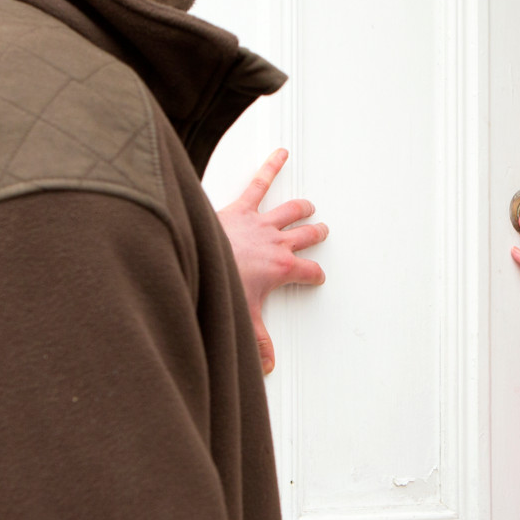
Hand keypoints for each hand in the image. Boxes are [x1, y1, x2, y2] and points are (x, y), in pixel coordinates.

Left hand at [217, 149, 327, 373]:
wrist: (198, 257)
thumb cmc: (220, 282)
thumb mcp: (243, 318)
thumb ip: (258, 343)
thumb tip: (267, 366)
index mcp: (282, 269)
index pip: (310, 272)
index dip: (316, 276)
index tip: (317, 277)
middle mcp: (277, 243)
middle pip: (306, 236)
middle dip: (316, 234)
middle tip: (321, 231)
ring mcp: (261, 223)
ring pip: (291, 211)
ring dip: (302, 207)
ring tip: (308, 205)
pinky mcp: (242, 207)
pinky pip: (259, 183)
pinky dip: (271, 166)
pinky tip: (280, 153)